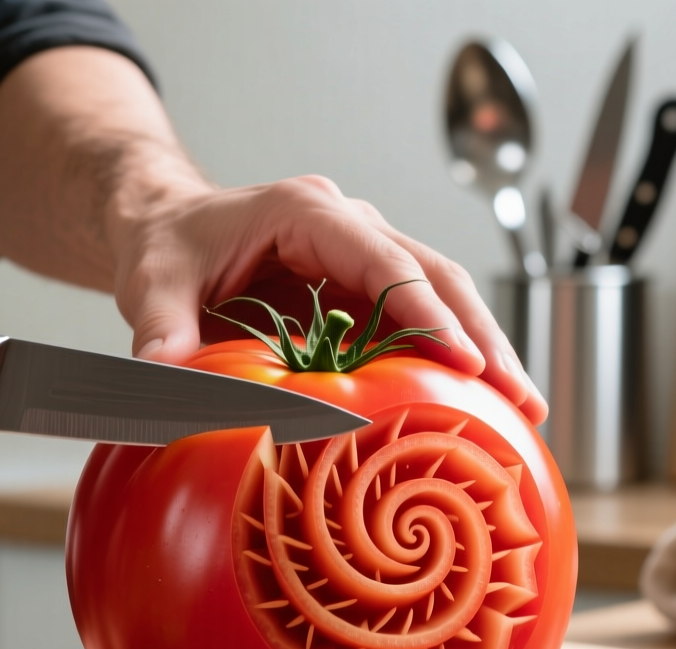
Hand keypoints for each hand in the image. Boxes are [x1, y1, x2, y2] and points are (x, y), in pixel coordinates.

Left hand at [112, 176, 548, 423]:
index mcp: (307, 213)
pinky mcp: (365, 291)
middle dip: (482, 334)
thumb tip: (160, 373)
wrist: (168, 229)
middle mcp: (349, 228)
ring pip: (442, 295)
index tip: (465, 359)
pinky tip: (479, 407)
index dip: (428, 309)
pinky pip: (419, 322)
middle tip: (520, 395)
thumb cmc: (165, 246)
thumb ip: (160, 325)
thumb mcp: (151, 282)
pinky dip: (453, 361)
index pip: (385, 260)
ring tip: (524, 409)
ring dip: (483, 349)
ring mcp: (363, 257)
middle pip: (436, 274)